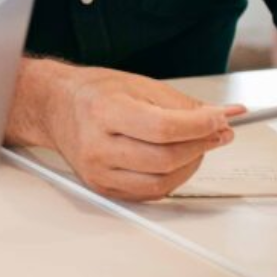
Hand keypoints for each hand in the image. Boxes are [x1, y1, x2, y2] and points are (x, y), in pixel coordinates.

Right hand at [27, 63, 235, 200]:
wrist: (55, 107)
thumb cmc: (93, 93)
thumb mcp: (138, 84)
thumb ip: (181, 103)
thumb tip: (221, 117)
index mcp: (103, 111)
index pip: (163, 128)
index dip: (200, 127)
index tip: (219, 121)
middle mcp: (96, 145)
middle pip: (165, 158)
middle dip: (201, 145)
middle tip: (216, 132)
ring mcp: (98, 171)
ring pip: (162, 182)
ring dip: (191, 165)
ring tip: (198, 146)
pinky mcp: (102, 188)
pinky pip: (150, 193)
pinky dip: (172, 178)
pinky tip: (177, 161)